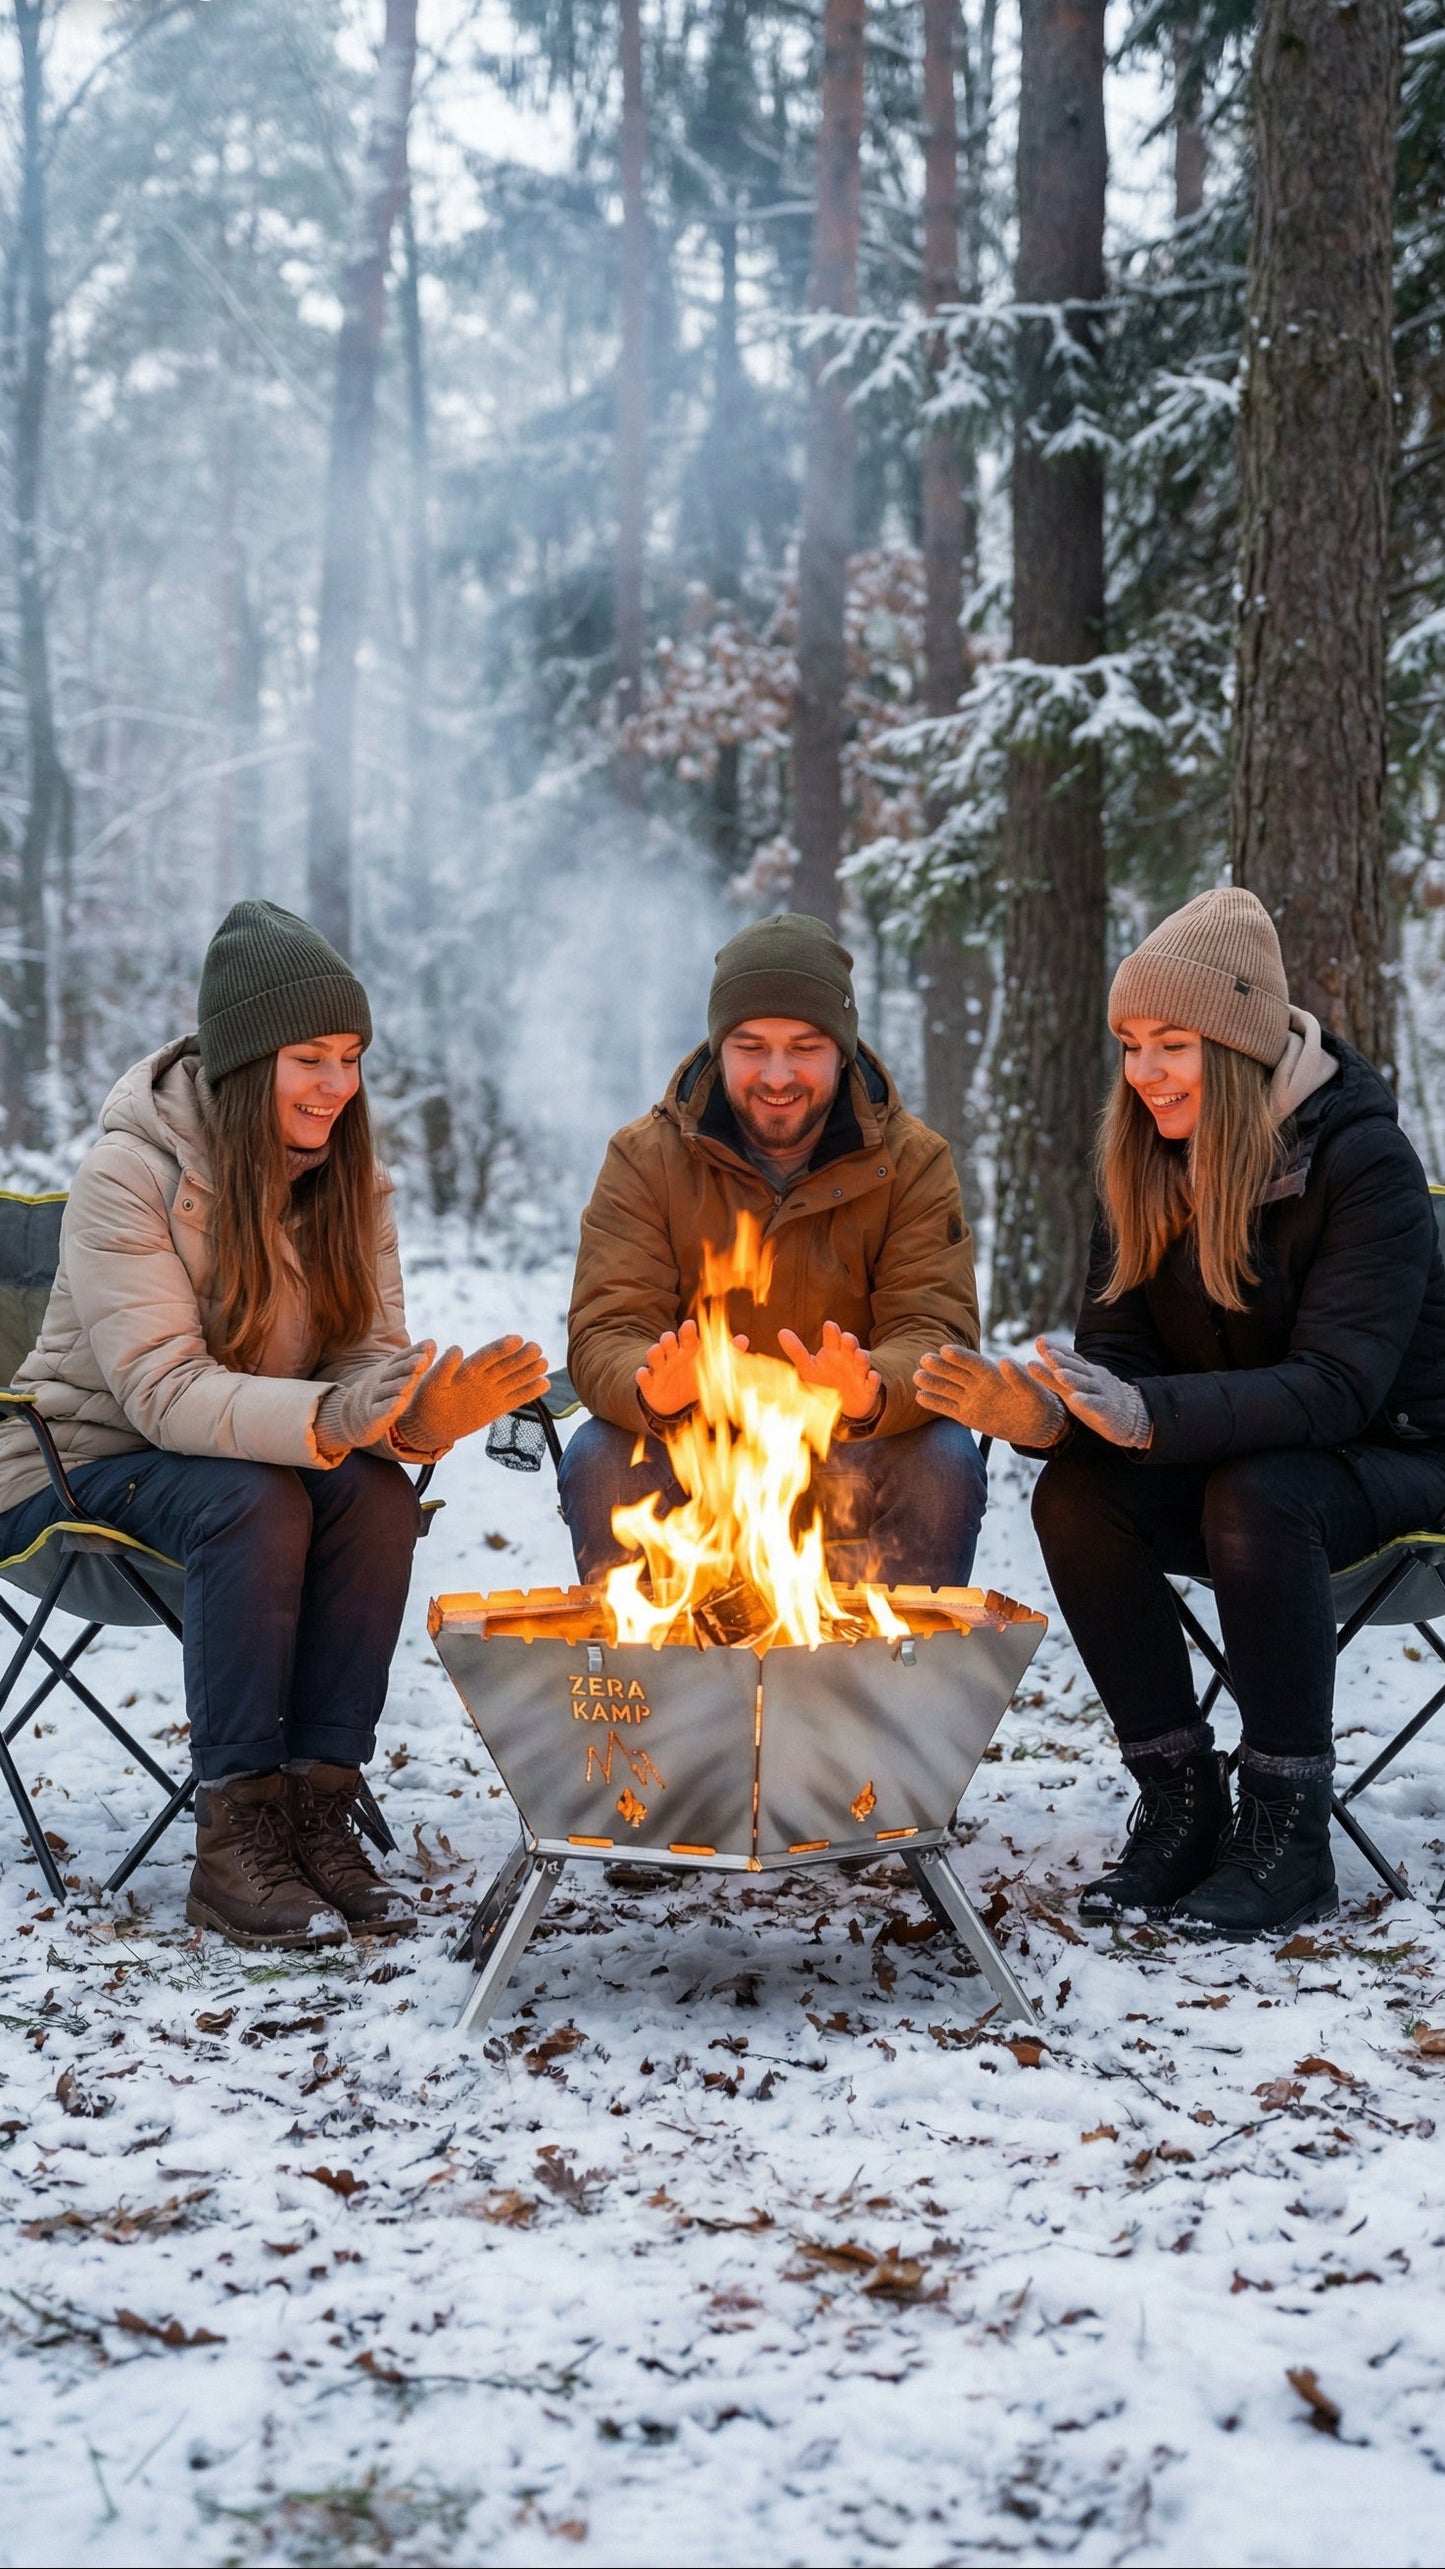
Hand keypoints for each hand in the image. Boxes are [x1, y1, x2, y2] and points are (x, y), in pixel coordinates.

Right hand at [314, 1341, 434, 1460]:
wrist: (354, 1418)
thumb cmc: (383, 1394)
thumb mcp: (397, 1376)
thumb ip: (414, 1361)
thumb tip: (432, 1342)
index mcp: (387, 1370)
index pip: (401, 1359)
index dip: (415, 1351)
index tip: (430, 1345)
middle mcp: (379, 1381)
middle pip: (394, 1372)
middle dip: (408, 1365)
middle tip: (423, 1360)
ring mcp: (373, 1399)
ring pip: (387, 1390)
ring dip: (400, 1384)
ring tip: (412, 1380)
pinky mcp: (371, 1417)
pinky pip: (380, 1411)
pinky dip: (389, 1407)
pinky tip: (399, 1403)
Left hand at [399, 1335, 549, 1452]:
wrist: (427, 1425)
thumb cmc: (425, 1401)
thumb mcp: (430, 1383)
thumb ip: (444, 1367)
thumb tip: (457, 1348)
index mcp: (467, 1368)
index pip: (487, 1355)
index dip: (501, 1347)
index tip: (516, 1339)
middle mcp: (483, 1378)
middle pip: (505, 1364)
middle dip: (521, 1356)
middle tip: (536, 1347)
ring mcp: (491, 1392)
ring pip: (514, 1379)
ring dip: (529, 1370)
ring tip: (544, 1362)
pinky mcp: (497, 1408)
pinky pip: (516, 1399)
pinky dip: (530, 1392)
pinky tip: (545, 1384)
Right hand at [636, 1318, 746, 1418]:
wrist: (674, 1400)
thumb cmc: (695, 1377)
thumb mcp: (711, 1368)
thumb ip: (728, 1353)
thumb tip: (745, 1339)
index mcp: (687, 1350)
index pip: (687, 1337)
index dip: (687, 1332)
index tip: (690, 1326)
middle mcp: (672, 1356)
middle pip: (667, 1342)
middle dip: (667, 1339)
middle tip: (670, 1338)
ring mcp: (659, 1369)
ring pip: (654, 1355)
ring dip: (654, 1352)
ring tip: (656, 1351)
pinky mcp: (649, 1383)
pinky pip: (643, 1378)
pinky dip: (642, 1375)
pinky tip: (643, 1373)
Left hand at [777, 1321, 882, 1421]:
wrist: (841, 1404)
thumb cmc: (824, 1379)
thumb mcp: (808, 1367)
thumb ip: (796, 1351)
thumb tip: (781, 1332)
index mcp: (833, 1351)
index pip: (833, 1337)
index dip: (832, 1332)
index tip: (829, 1326)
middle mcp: (847, 1358)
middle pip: (850, 1345)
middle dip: (849, 1341)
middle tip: (845, 1338)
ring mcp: (859, 1372)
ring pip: (862, 1361)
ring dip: (862, 1357)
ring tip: (859, 1354)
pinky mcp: (867, 1388)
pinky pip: (872, 1383)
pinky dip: (873, 1379)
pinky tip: (872, 1376)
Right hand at [914, 1344, 1065, 1446]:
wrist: (1038, 1425)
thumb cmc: (1040, 1404)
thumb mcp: (1034, 1391)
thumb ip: (1019, 1378)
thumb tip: (1004, 1361)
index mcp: (995, 1374)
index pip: (974, 1362)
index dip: (961, 1356)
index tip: (945, 1349)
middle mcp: (980, 1384)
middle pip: (956, 1372)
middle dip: (941, 1366)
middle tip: (924, 1359)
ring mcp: (972, 1399)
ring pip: (949, 1388)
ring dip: (933, 1382)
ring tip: (916, 1376)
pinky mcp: (968, 1415)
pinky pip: (948, 1407)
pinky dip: (935, 1402)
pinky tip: (919, 1396)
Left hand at [1028, 1338, 1151, 1449]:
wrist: (1131, 1416)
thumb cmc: (1096, 1399)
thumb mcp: (1072, 1388)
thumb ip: (1051, 1377)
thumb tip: (1029, 1363)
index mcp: (1085, 1372)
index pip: (1070, 1358)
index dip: (1056, 1349)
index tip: (1040, 1341)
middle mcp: (1094, 1378)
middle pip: (1077, 1368)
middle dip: (1062, 1360)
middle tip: (1047, 1352)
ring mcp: (1102, 1392)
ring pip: (1086, 1384)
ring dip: (1073, 1378)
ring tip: (1059, 1374)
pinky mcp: (1107, 1409)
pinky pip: (1097, 1404)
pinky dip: (1087, 1401)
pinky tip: (1076, 1399)